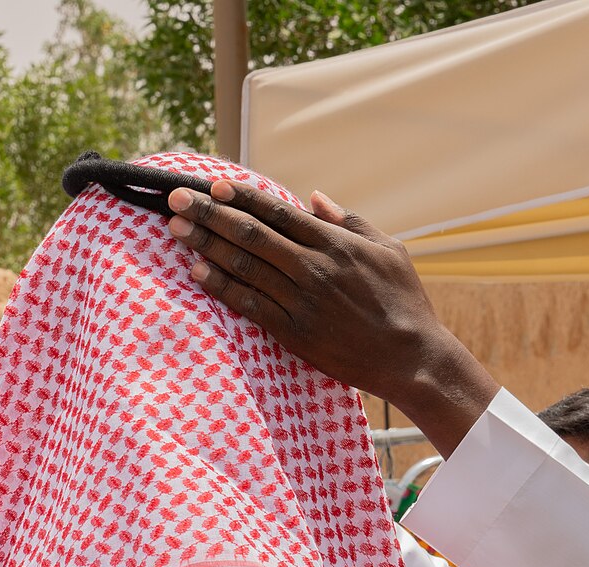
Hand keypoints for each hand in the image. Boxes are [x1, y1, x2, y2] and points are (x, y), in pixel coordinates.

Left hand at [166, 181, 499, 452]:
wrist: (412, 359)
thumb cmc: (405, 302)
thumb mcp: (389, 250)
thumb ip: (350, 221)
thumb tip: (315, 196)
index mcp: (336, 243)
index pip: (278, 211)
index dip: (241, 196)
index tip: (212, 184)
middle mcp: (314, 268)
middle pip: (251, 234)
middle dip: (210, 213)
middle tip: (176, 198)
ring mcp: (302, 301)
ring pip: (244, 266)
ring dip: (206, 245)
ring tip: (176, 229)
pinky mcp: (295, 333)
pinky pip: (249, 304)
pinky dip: (221, 286)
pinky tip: (196, 272)